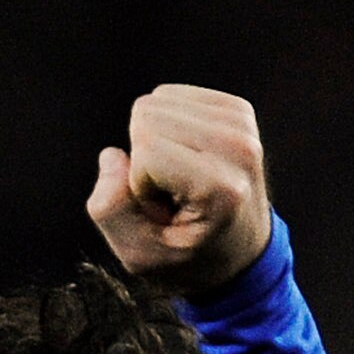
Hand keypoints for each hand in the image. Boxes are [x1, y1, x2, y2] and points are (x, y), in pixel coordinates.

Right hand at [86, 85, 272, 295]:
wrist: (238, 254)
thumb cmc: (187, 258)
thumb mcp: (138, 255)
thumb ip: (110, 210)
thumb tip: (112, 154)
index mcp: (222, 189)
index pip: (147, 148)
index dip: (138, 183)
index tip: (163, 212)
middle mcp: (240, 148)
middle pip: (147, 116)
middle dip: (144, 158)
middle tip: (170, 194)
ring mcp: (243, 125)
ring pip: (156, 102)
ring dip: (155, 143)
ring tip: (180, 180)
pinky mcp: (238, 110)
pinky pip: (170, 95)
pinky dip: (167, 127)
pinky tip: (186, 159)